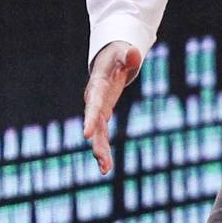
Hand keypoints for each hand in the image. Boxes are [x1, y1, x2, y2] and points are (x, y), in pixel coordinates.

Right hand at [82, 41, 141, 174]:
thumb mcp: (123, 54)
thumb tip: (135, 53)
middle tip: (99, 158)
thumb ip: (129, 56)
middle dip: (96, 141)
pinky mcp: (102, 117)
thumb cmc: (117, 57)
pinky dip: (104, 150)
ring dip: (100, 151)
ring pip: (97, 134)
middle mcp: (94, 101)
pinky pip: (102, 136)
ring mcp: (97, 111)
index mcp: (98, 87)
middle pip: (94, 124)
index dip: (90, 119)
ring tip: (105, 169)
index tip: (86, 134)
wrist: (109, 61)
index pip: (93, 104)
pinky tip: (106, 167)